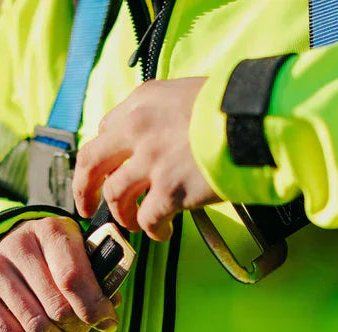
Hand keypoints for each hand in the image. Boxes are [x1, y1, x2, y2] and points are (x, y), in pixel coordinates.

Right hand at [0, 216, 119, 331]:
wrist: (7, 247)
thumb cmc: (55, 255)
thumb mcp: (80, 254)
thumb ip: (100, 280)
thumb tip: (107, 318)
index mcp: (50, 230)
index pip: (73, 278)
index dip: (94, 307)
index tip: (107, 321)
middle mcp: (18, 246)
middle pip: (57, 308)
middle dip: (79, 327)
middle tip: (84, 328)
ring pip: (37, 326)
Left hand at [73, 78, 220, 240]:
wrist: (253, 120)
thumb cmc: (233, 106)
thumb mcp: (189, 93)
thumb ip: (168, 112)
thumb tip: (168, 135)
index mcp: (142, 102)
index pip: (106, 130)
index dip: (105, 155)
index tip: (108, 169)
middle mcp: (137, 129)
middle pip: (90, 162)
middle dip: (84, 188)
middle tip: (87, 206)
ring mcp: (150, 161)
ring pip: (115, 195)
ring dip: (122, 214)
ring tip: (135, 225)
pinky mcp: (168, 190)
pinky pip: (147, 218)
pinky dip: (152, 229)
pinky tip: (163, 232)